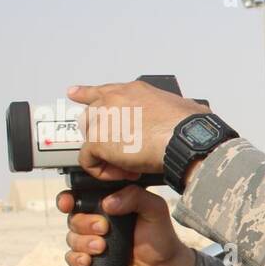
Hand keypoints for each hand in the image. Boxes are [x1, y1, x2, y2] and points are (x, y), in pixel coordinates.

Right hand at [58, 185, 196, 265]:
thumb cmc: (160, 236)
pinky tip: (89, 260)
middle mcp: (97, 221)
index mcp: (109, 204)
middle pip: (73, 218)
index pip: (81, 197)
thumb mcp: (154, 209)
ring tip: (102, 247)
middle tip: (104, 229)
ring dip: (83, 242)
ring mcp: (93, 240)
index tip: (68, 203)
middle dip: (84, 223)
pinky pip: (72, 258)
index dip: (68, 199)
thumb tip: (108, 202)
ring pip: (72, 238)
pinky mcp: (92, 259)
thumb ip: (136, 196)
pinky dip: (77, 259)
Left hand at [67, 80, 208, 178]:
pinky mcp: (98, 141)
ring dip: (106, 156)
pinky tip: (123, 174)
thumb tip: (185, 113)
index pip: (102, 91)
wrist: (185, 139)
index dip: (86, 94)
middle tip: (123, 153)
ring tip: (129, 166)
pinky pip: (89, 161)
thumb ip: (171, 109)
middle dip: (102, 136)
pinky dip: (104, 172)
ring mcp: (103, 120)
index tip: (75, 94)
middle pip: (91, 118)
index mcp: (133, 91)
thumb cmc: (190, 125)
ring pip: (90, 140)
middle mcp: (113, 100)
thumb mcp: (182, 105)